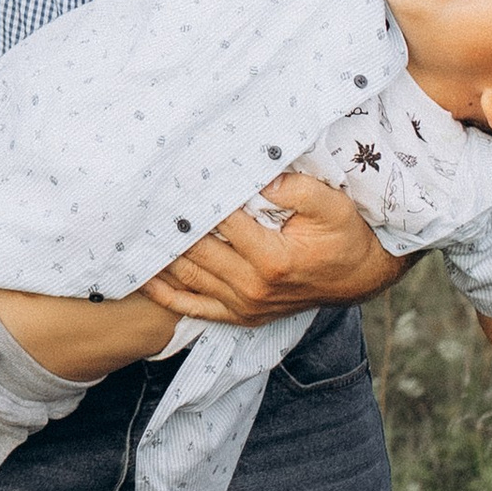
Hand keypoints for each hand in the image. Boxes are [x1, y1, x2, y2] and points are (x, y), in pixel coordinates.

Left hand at [141, 172, 401, 326]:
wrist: (359, 277)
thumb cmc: (346, 236)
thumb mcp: (333, 206)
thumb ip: (297, 189)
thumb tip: (261, 177)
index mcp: (272, 260)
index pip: (221, 222)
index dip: (197, 196)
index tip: (175, 174)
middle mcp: (252, 288)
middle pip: (195, 251)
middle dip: (169, 223)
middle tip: (141, 197)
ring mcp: (243, 306)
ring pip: (187, 278)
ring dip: (158, 255)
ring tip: (132, 228)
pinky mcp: (239, 316)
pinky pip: (191, 307)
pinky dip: (164, 292)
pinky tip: (142, 275)